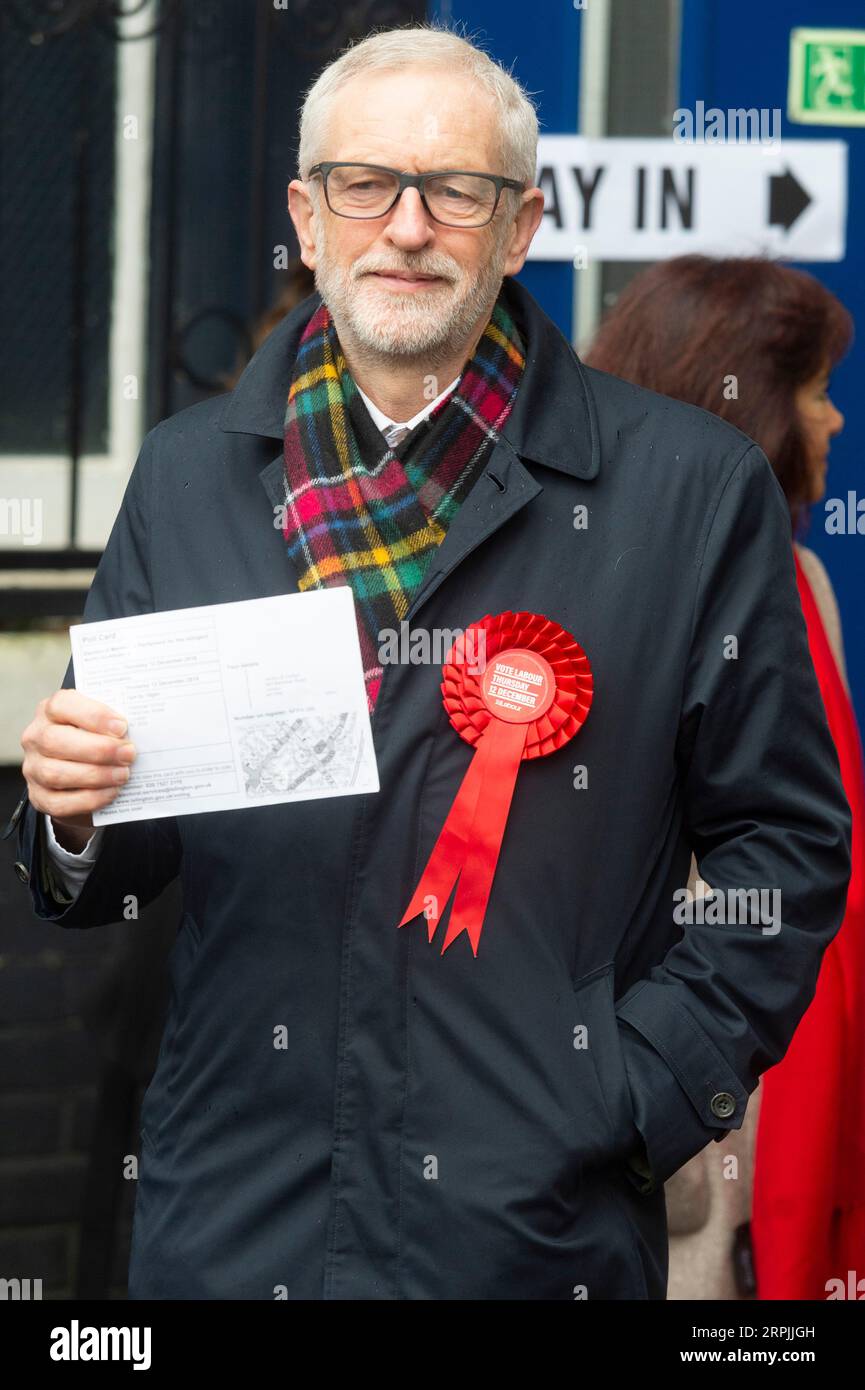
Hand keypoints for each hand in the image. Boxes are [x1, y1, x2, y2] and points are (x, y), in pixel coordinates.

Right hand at [21, 690, 135, 851]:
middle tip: (129, 754)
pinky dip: (89, 799)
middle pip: (56, 740)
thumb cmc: (97, 742)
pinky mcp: (40, 797)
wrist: (83, 780)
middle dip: (98, 749)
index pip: (62, 705)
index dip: (93, 715)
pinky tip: (111, 793)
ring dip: (95, 775)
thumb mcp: (103, 727)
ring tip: (123, 775)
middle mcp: (36, 737)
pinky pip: (60, 802)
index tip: (121, 727)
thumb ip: (113, 726)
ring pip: (55, 773)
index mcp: (51, 711)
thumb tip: (143, 732)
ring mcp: (33, 768)